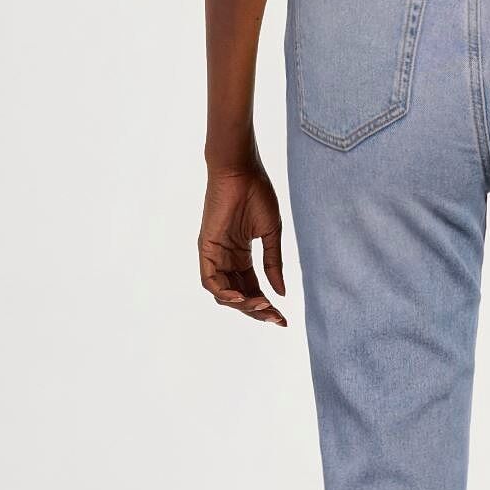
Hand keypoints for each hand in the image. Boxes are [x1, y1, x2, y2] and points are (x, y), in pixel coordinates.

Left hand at [198, 160, 286, 326]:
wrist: (242, 170)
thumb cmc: (257, 194)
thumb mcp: (270, 235)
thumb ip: (273, 264)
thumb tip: (281, 293)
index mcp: (241, 255)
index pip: (252, 288)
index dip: (266, 306)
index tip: (283, 319)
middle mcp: (226, 258)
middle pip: (239, 295)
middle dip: (257, 311)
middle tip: (276, 318)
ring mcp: (214, 255)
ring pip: (224, 293)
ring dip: (243, 305)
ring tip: (263, 307)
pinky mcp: (205, 248)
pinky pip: (210, 281)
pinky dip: (225, 294)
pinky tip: (243, 298)